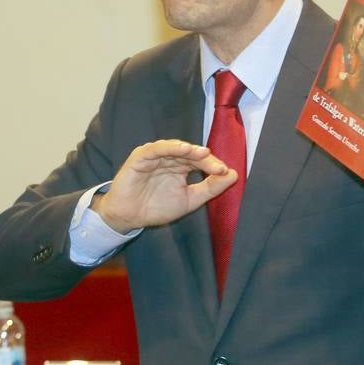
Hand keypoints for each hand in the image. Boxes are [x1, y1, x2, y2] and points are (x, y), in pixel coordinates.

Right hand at [92, 139, 237, 233]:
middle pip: (190, 154)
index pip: (200, 162)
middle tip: (217, 167)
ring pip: (175, 148)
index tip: (225, 172)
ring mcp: (155, 156)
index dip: (212, 165)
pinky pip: (156, 149)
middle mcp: (169, 159)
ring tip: (203, 153)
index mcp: (181, 167)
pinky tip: (183, 149)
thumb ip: (210, 188)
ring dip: (190, 150)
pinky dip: (170, 147)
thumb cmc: (156, 208)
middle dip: (205, 159)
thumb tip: (234, 175)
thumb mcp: (189, 200)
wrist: (130, 217)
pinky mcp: (141, 156)